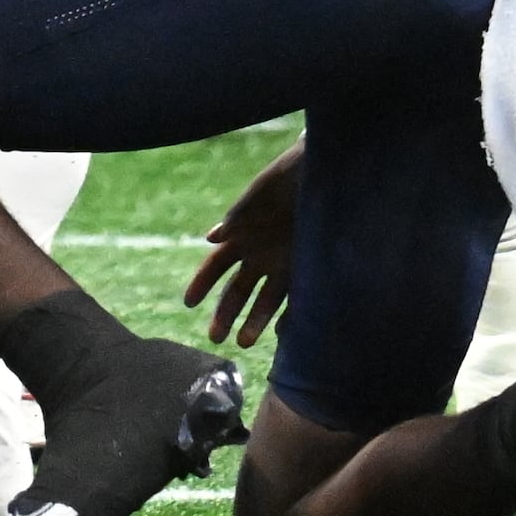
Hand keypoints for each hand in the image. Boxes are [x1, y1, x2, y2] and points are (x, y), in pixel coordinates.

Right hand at [182, 139, 304, 346]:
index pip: (216, 266)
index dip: (201, 284)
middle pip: (237, 290)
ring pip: (264, 300)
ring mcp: (284, 265)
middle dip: (225, 314)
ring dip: (254, 321)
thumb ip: (238, 217)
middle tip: (216, 338)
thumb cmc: (288, 179)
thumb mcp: (260, 194)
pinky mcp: (310, 271)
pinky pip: (297, 299)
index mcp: (242, 236)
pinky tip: (283, 333)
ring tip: (244, 342)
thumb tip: (211, 239)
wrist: (326, 173)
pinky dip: (290, 317)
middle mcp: (260, 255)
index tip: (188, 303)